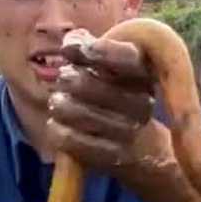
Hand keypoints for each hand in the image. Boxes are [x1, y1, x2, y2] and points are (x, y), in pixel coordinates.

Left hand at [46, 30, 156, 174]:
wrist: (144, 149)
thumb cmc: (119, 97)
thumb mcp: (112, 69)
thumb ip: (89, 48)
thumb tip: (70, 43)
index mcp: (144, 75)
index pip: (125, 57)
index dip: (97, 51)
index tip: (70, 49)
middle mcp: (142, 103)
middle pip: (93, 86)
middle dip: (70, 80)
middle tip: (63, 80)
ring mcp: (129, 133)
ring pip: (80, 113)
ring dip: (61, 106)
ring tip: (58, 103)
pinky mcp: (114, 158)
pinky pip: (74, 141)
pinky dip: (58, 132)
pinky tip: (56, 126)